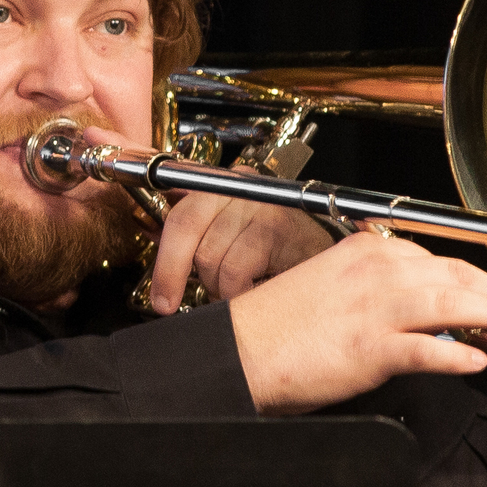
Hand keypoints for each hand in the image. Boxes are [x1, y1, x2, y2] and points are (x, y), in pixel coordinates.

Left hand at [148, 195, 333, 311]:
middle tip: (175, 302)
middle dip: (177, 274)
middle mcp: (241, 186)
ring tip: (237, 289)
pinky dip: (238, 292)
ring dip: (218, 286)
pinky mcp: (279, 229)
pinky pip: (236, 270)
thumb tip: (156, 252)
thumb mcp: (230, 236)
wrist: (330, 257)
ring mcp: (260, 205)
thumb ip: (196, 238)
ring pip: (211, 256)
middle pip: (189, 230)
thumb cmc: (278, 251)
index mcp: (222, 185)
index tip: (161, 295)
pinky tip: (253, 292)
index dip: (165, 258)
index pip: (180, 214)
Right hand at [225, 231, 486, 411]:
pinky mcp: (370, 348)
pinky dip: (454, 354)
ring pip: (450, 304)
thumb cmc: (278, 325)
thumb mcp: (332, 285)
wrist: (240, 352)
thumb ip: (376, 286)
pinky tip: (476, 361)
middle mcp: (376, 272)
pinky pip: (425, 348)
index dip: (474, 276)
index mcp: (367, 252)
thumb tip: (416, 305)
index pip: (437, 258)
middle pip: (454, 275)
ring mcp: (375, 309)